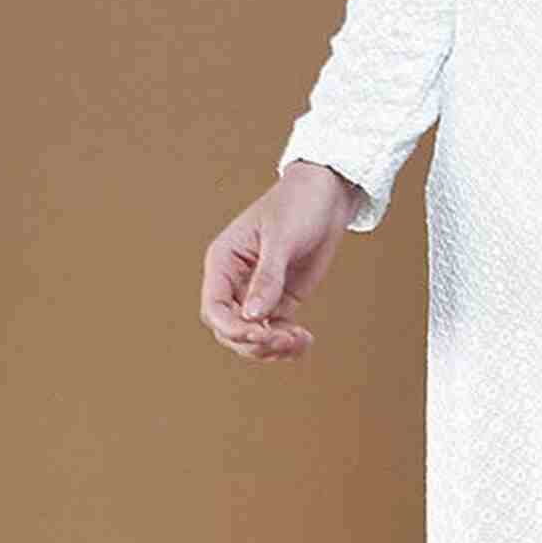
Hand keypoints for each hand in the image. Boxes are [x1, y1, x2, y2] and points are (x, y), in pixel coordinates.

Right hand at [199, 162, 360, 362]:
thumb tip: (254, 316)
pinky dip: (288, 342)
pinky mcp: (282, 299)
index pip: (214, 307)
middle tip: (284, 339)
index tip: (260, 334)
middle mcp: (236, 281)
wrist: (327, 195)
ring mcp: (259, 293)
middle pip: (230, 329)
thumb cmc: (298, 205)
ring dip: (272, 348)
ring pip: (253, 336)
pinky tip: (305, 341)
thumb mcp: (282, 239)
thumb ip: (268, 278)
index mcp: (224, 262)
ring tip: (299, 341)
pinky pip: (277, 331)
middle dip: (253, 342)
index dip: (232, 328)